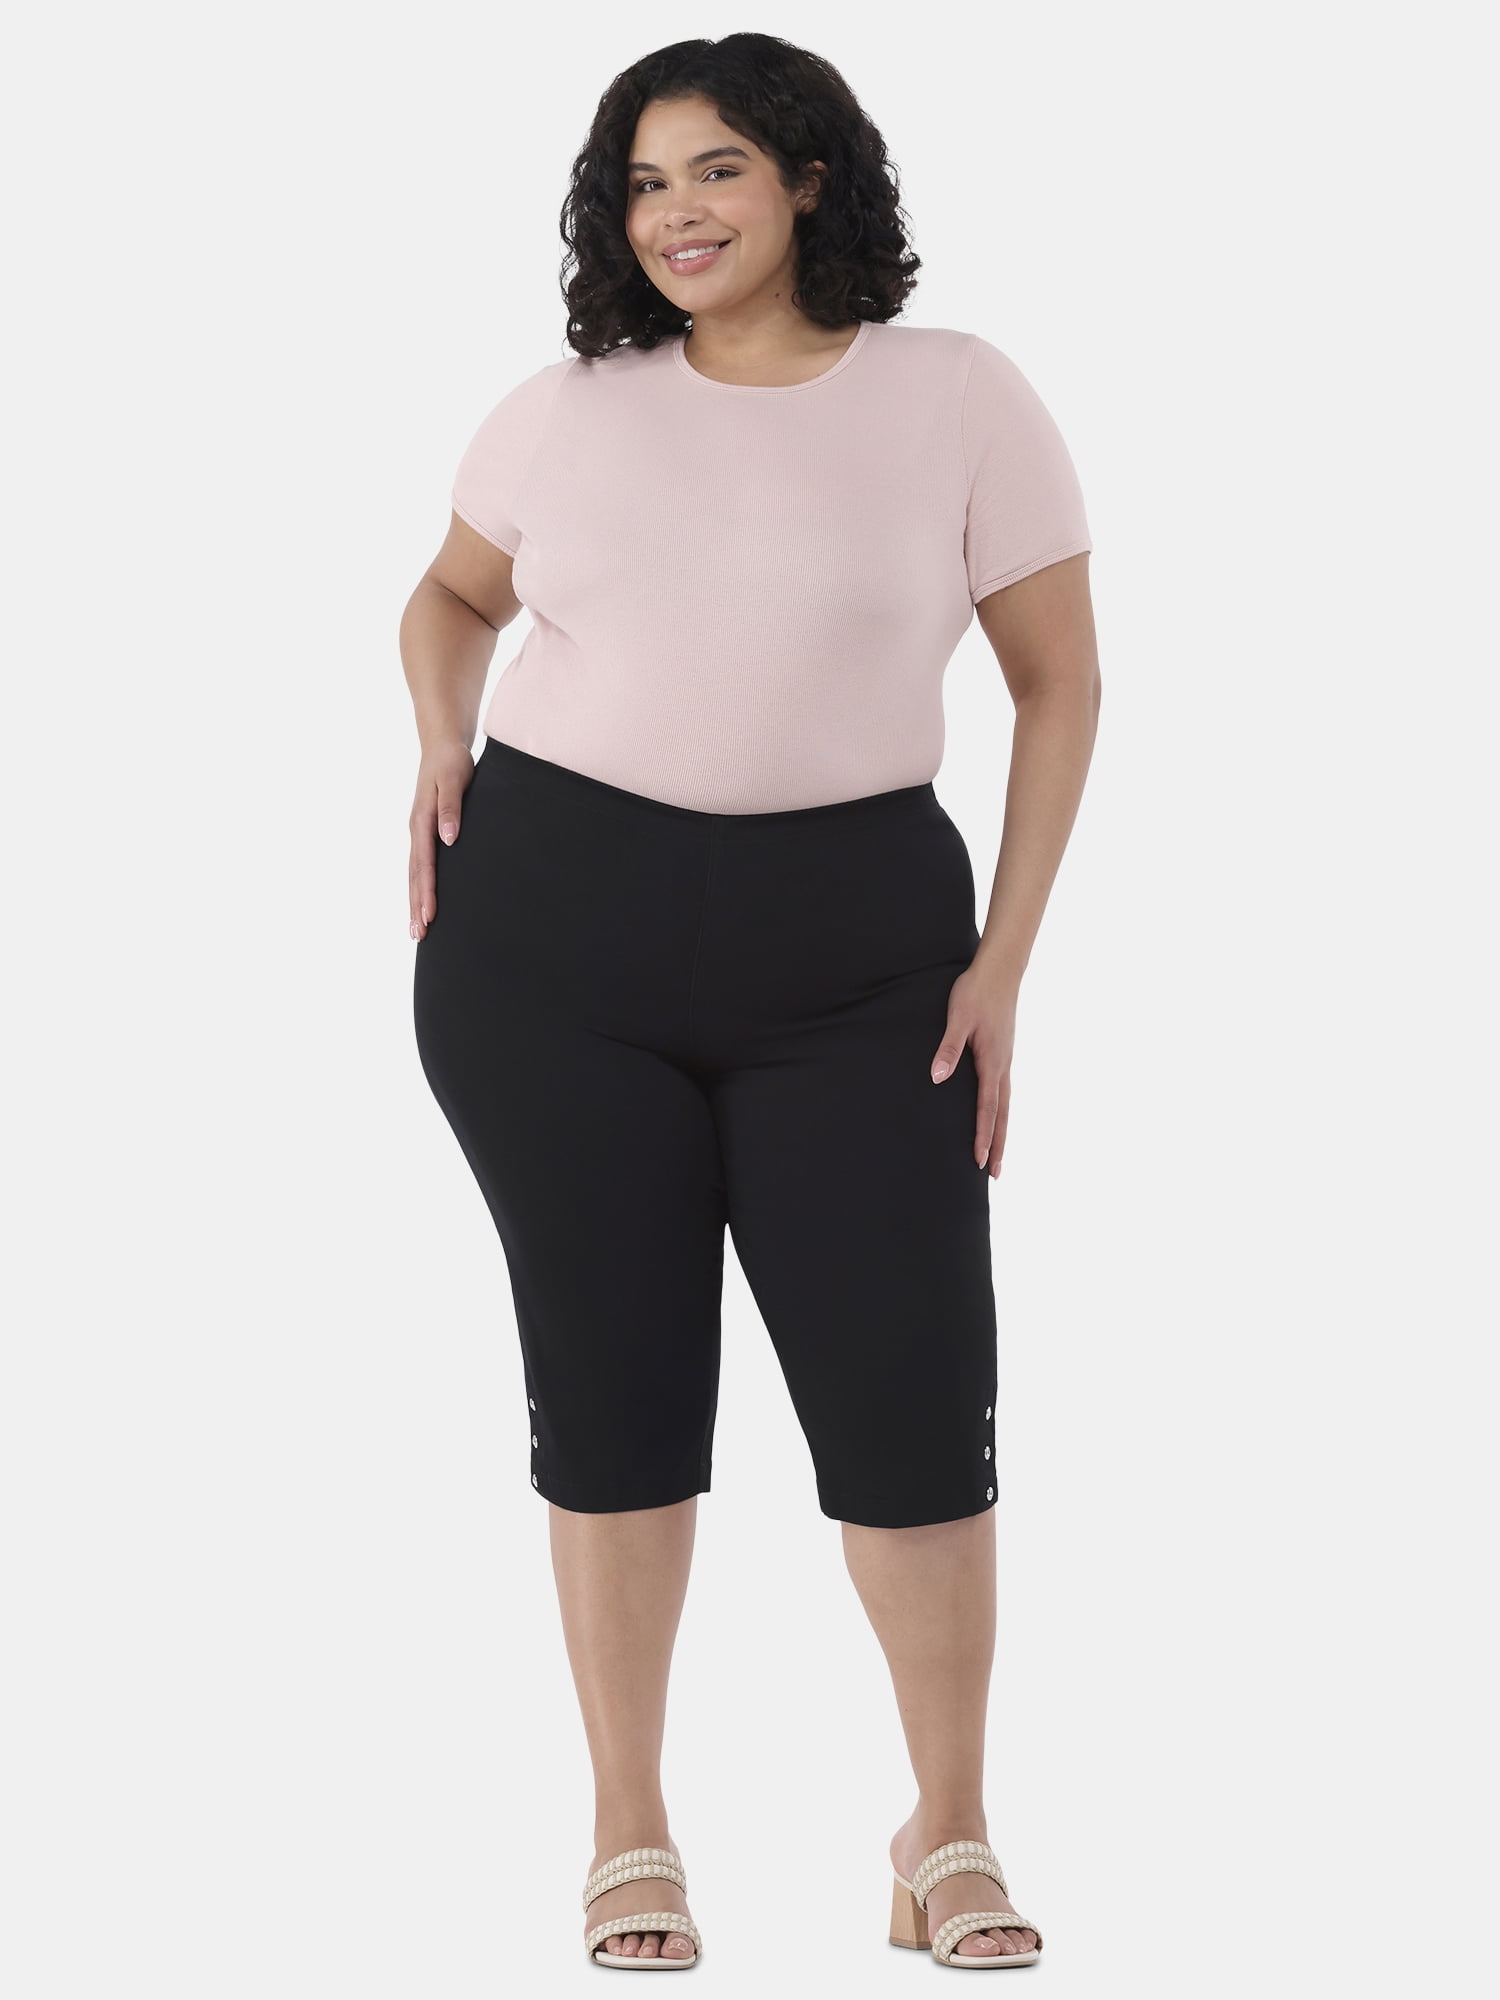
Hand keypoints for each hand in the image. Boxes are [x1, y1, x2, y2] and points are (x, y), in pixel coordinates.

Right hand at [409, 742, 474, 939]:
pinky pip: (420, 866)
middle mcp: (417, 831)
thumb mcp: (454, 780)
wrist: (441, 746)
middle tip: (418, 936)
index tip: (429, 915)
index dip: (426, 891)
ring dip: (415, 902)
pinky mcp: (425, 833)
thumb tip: (448, 839)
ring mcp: (419, 834)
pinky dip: (418, 887)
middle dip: (416, 906)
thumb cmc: (451, 762)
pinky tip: (422, 903)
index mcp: (422, 821)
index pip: (424, 864)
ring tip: (417, 930)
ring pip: (414, 875)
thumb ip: (450, 808)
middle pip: (414, 876)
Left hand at [929, 961, 1017, 1178]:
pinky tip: (996, 1115)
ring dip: (1001, 1131)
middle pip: (1002, 1115)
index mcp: (992, 1062)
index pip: (987, 1108)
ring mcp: (1006, 1060)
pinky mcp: (1003, 1053)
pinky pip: (1004, 1090)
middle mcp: (1003, 1066)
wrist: (1000, 968)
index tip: (979, 1161)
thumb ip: (948, 1049)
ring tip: (998, 1154)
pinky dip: (1001, 1111)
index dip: (982, 1135)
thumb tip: (938, 1078)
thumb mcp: (958, 1018)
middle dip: (997, 1144)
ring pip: (1005, 1104)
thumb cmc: (975, 992)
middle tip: (994, 1173)